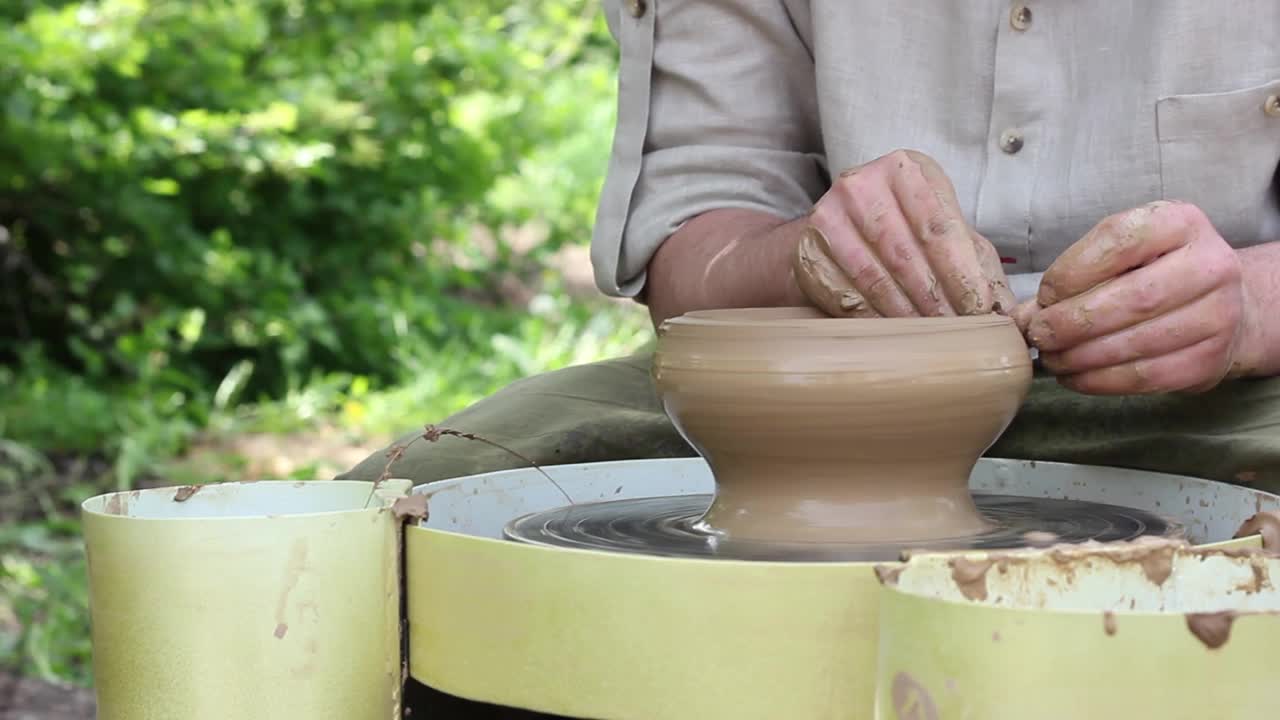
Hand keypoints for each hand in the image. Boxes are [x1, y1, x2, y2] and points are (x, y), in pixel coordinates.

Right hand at [794, 149, 1014, 317]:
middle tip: (957, 334)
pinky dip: (874, 320)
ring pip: (875, 276)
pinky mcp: (808, 250)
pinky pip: (845, 294)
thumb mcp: (942, 233)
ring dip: (907, 315)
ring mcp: (828, 215)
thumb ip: (976, 264)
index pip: (939, 226)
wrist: (832, 231)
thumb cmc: (900, 232)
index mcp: (905, 169)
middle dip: (937, 300)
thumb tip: (1008, 314)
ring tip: (930, 339)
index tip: (979, 312)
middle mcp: (862, 185)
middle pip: (907, 253)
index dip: (962, 274)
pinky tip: (894, 336)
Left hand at [1013, 201, 1262, 393]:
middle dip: (1074, 321)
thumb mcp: (1119, 258)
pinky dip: (1102, 381)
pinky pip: (1149, 376)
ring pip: (1140, 341)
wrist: (1225, 306)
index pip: (1119, 241)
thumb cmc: (1154, 274)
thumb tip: (1019, 319)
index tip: (1044, 296)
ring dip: (1083, 356)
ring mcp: (1220, 313)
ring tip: (1052, 359)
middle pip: (1133, 297)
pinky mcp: (1213, 358)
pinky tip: (1076, 377)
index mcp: (1180, 223)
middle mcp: (1211, 264)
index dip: (1072, 272)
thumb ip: (1071, 279)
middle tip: (1039, 337)